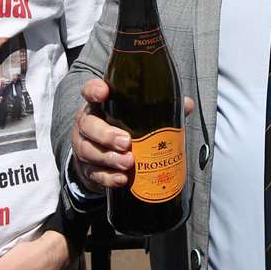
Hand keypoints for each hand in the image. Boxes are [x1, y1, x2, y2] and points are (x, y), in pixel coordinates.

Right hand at [69, 78, 194, 193]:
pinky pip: (94, 174)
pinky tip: (121, 179)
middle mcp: (87, 124)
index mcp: (99, 105)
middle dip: (107, 135)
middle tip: (127, 142)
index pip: (90, 91)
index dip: (94, 90)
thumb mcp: (136, 116)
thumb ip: (161, 108)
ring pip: (89, 151)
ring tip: (129, 162)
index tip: (104, 92)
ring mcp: (84, 147)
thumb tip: (186, 105)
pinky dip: (108, 177)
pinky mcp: (87, 169)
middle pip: (88, 126)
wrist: (100, 159)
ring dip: (109, 158)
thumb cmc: (121, 129)